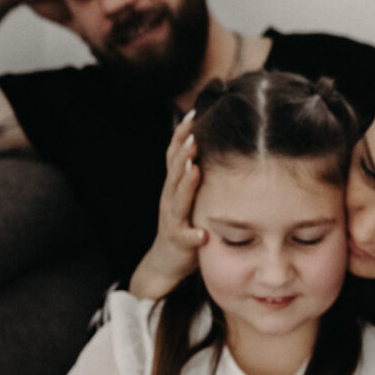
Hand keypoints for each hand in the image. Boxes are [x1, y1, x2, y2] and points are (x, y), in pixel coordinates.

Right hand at [129, 113, 205, 297]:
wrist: (164, 262)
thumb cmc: (182, 226)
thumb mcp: (188, 197)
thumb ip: (195, 176)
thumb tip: (210, 148)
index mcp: (174, 187)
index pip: (176, 155)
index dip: (182, 134)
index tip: (195, 112)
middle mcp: (170, 199)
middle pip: (174, 171)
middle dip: (183, 152)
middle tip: (193, 134)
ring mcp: (172, 220)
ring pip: (176, 200)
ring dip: (184, 184)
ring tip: (194, 169)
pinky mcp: (178, 243)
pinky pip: (185, 238)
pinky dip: (193, 235)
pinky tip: (202, 234)